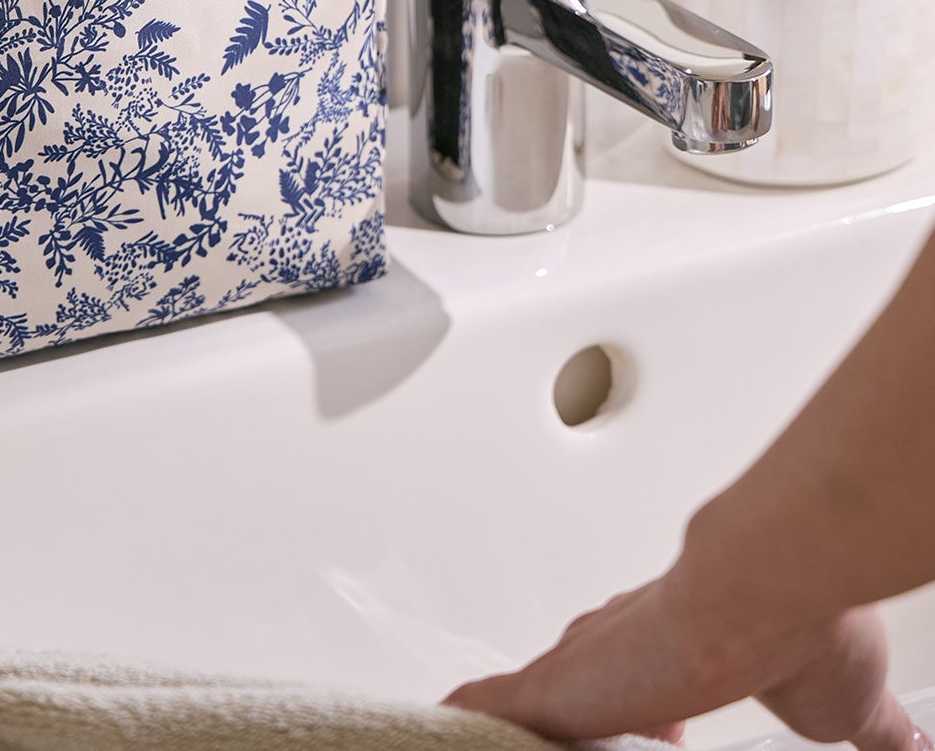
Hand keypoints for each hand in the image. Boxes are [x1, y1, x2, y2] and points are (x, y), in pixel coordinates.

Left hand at [446, 572, 920, 750]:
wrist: (762, 596)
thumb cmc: (801, 634)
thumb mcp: (842, 704)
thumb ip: (862, 722)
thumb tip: (908, 739)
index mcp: (679, 637)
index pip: (643, 668)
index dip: (643, 699)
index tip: (653, 720)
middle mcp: (623, 640)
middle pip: (583, 673)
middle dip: (582, 702)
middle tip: (579, 727)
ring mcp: (587, 662)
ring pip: (536, 693)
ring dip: (523, 714)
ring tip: (498, 731)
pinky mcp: (558, 687)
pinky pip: (497, 704)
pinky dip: (471, 713)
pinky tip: (445, 719)